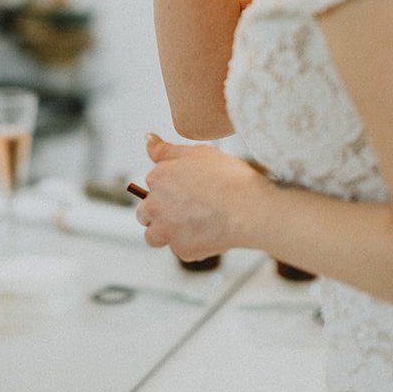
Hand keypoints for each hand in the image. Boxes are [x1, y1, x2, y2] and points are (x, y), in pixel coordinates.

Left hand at [135, 134, 270, 259]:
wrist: (248, 208)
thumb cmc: (228, 177)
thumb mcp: (197, 152)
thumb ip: (167, 150)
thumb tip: (148, 140)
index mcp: (158, 178)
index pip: (151, 184)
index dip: (168, 187)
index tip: (184, 189)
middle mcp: (155, 205)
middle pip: (144, 213)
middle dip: (158, 212)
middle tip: (184, 209)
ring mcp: (167, 230)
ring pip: (154, 237)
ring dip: (166, 233)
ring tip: (190, 226)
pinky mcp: (182, 250)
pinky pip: (181, 250)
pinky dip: (192, 245)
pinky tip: (209, 234)